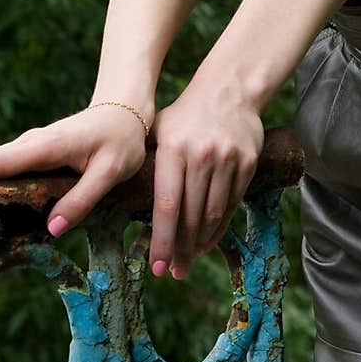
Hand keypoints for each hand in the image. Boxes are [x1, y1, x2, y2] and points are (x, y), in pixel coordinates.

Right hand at [0, 106, 149, 235]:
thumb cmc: (121, 140)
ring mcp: (32, 145)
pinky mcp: (35, 150)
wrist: (126, 109)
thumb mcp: (110, 172)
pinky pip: (4, 164)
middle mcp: (33, 142)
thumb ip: (82, 199)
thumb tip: (51, 230)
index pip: (0, 162)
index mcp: (46, 146)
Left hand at [149, 69, 263, 280]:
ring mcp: (228, 159)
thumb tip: (112, 193)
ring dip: (200, 243)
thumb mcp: (159, 128)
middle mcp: (202, 155)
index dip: (162, 240)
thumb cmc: (185, 113)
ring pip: (213, 213)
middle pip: (191, 216)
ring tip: (189, 260)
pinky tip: (208, 240)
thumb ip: (144, 161)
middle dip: (181, 250)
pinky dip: (220, 226)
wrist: (230, 89)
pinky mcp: (247, 163)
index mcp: (174, 148)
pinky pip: (233, 203)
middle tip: (173, 272)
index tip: (156, 267)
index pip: (167, 205)